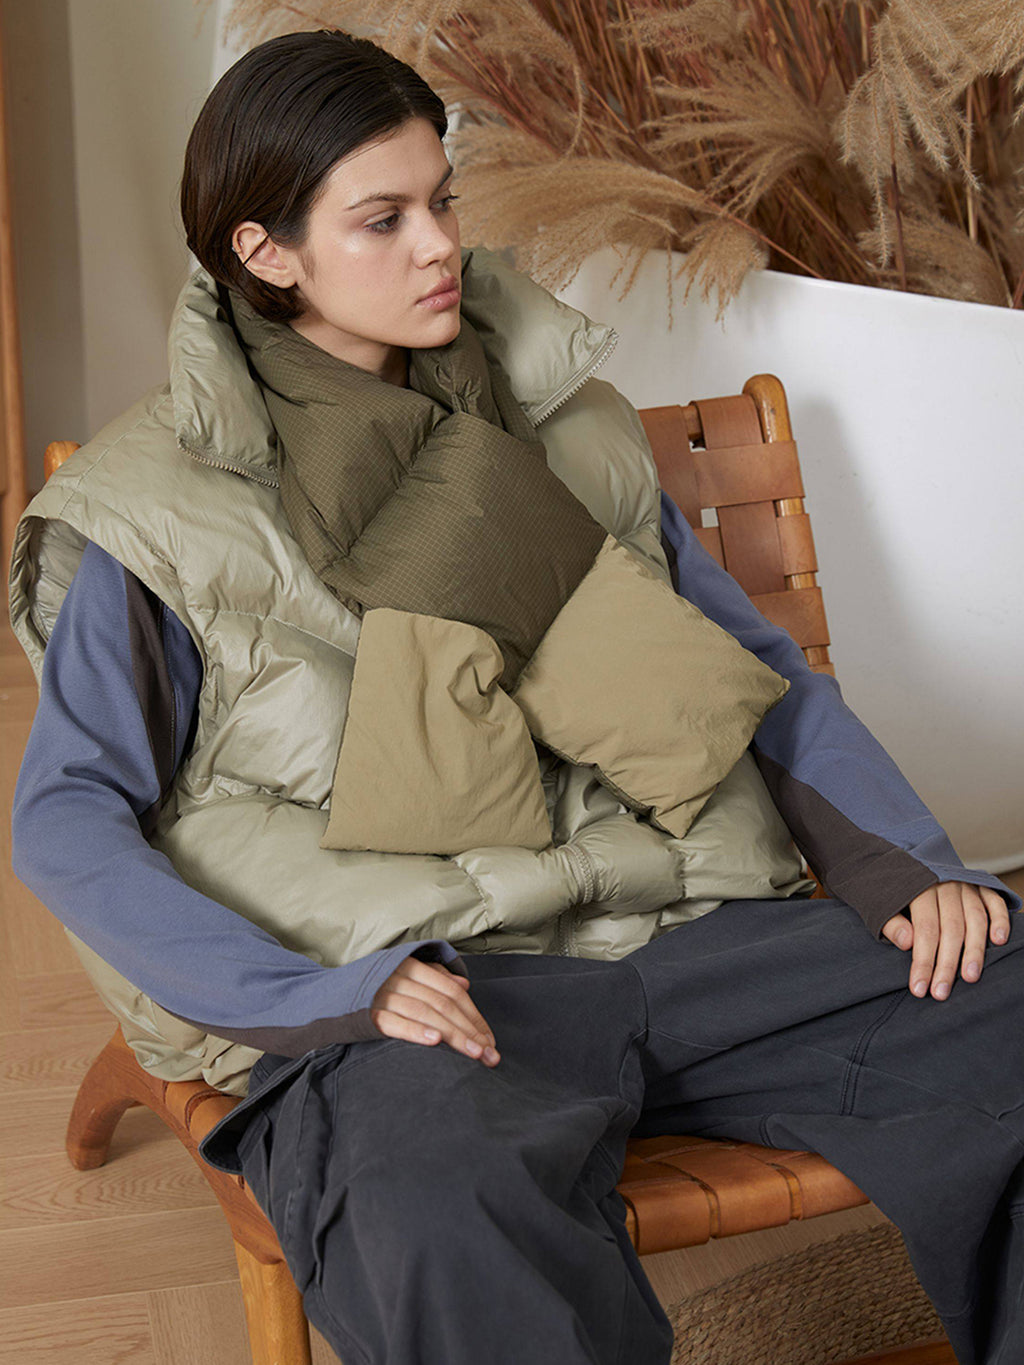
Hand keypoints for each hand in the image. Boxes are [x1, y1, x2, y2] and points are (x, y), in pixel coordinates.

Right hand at [370, 958, 500, 1064]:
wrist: (323, 998)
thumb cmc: (370, 990)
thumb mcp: (401, 976)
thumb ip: (433, 978)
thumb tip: (464, 986)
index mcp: (410, 966)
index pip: (451, 992)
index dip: (473, 1016)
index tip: (490, 1039)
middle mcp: (398, 977)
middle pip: (443, 1004)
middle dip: (470, 1030)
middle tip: (490, 1054)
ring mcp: (382, 995)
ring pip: (426, 1014)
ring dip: (454, 1035)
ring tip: (475, 1053)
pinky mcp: (366, 1014)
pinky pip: (395, 1023)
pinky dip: (416, 1031)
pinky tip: (435, 1042)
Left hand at [881, 881, 1010, 1000]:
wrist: (902, 862)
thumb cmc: (890, 890)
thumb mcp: (878, 902)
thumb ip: (891, 923)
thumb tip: (907, 943)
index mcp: (919, 888)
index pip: (925, 930)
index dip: (923, 961)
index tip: (920, 989)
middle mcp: (945, 886)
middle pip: (950, 929)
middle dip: (947, 964)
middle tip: (942, 992)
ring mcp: (965, 884)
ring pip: (975, 919)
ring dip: (974, 950)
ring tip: (970, 977)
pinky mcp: (980, 885)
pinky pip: (994, 902)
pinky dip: (1000, 920)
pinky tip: (999, 940)